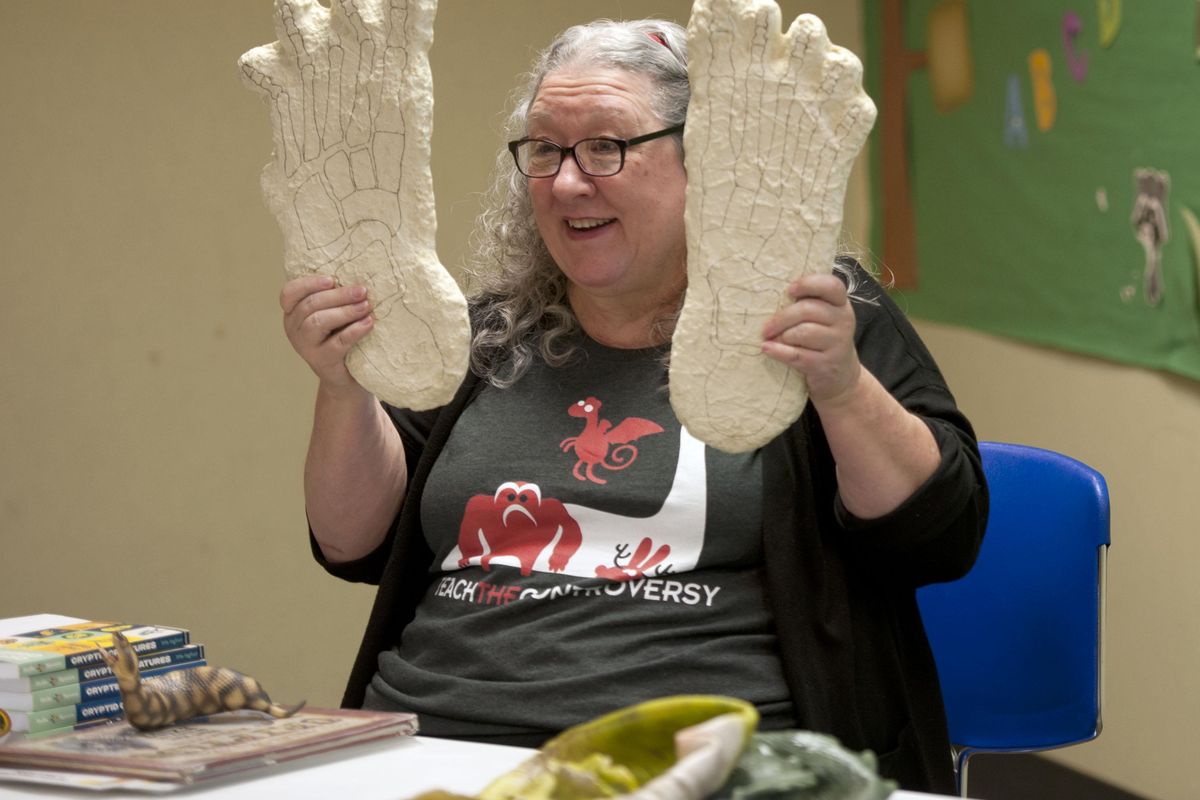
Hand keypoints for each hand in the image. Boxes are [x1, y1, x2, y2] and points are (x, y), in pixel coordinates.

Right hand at [280, 274, 373, 392]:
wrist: (345, 376)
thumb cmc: (340, 337)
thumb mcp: (332, 315)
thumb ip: (333, 298)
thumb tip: (357, 275)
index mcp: (292, 313)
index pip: (289, 293)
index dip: (308, 283)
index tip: (332, 279)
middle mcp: (293, 329)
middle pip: (310, 305)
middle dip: (338, 295)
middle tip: (362, 291)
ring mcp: (305, 346)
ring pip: (319, 321)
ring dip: (345, 311)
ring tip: (366, 306)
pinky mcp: (322, 361)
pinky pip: (337, 342)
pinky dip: (355, 330)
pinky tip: (368, 323)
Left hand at [761, 273, 861, 404]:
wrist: (840, 376)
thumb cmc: (822, 339)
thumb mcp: (823, 318)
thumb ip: (807, 303)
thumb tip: (771, 296)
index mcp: (841, 304)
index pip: (831, 285)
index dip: (808, 284)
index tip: (789, 290)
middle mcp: (843, 320)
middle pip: (808, 310)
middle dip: (782, 317)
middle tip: (766, 327)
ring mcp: (837, 343)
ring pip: (802, 332)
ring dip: (781, 335)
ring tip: (771, 339)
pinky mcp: (826, 364)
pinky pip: (797, 355)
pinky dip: (779, 351)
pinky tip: (767, 348)